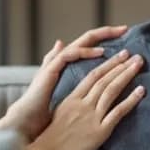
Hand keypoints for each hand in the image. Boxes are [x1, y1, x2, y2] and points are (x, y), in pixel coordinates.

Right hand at [1, 26, 127, 139]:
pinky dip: (85, 52)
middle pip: (86, 40)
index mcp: (64, 64)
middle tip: (125, 29)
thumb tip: (63, 57)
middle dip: (106, 33)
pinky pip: (69, 55)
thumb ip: (67, 79)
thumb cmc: (41, 111)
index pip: (85, 47)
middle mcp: (59, 60)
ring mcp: (54, 64)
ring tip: (118, 38)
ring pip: (82, 45)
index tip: (121, 39)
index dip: (102, 41)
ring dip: (101, 41)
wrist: (25, 121)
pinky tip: (101, 53)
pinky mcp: (49, 70)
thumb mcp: (60, 93)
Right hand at [23, 49, 144, 149]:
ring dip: (127, 75)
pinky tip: (141, 91)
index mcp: (73, 98)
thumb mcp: (58, 112)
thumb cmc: (50, 137)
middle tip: (135, 55)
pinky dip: (130, 100)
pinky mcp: (99, 131)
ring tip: (139, 64)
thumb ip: (70, 100)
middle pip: (105, 79)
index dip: (108, 64)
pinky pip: (118, 112)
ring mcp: (91, 116)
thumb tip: (78, 94)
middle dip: (121, 65)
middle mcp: (83, 104)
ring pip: (112, 90)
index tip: (120, 55)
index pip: (93, 76)